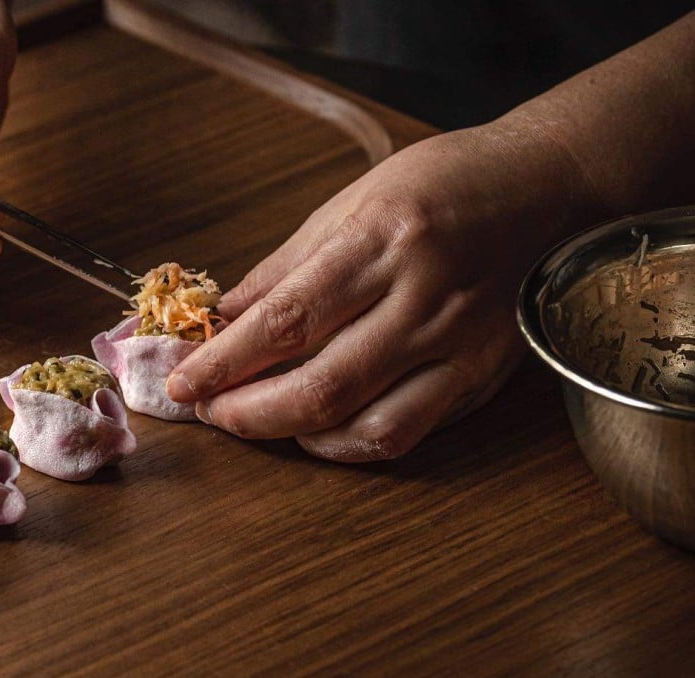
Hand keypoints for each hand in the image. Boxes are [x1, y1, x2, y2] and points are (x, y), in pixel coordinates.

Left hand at [166, 117, 601, 460]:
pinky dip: (348, 443)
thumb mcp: (352, 200)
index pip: (287, 318)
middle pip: (323, 385)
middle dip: (250, 411)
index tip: (183, 382)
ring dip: (295, 436)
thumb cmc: (441, 183)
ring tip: (254, 420)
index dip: (226, 360)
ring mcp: (458, 345)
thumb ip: (285, 266)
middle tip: (210, 411)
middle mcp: (423, 298)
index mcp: (382, 240)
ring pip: (367, 424)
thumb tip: (224, 318)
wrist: (545, 189)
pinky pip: (406, 432)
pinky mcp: (480, 377)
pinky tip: (315, 430)